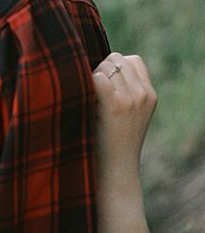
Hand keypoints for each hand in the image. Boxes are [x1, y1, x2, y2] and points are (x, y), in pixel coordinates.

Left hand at [92, 53, 156, 182]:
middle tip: (89, 96)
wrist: (115, 172)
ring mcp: (132, 99)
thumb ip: (124, 93)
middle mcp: (144, 94)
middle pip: (115, 59)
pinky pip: (97, 78)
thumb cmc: (112, 147)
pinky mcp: (116, 106)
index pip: (132, 60)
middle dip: (98, 70)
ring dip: (90, 78)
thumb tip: (100, 70)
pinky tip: (82, 102)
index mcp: (149, 95)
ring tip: (86, 101)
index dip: (112, 68)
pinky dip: (85, 84)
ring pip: (105, 66)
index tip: (100, 87)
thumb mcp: (128, 117)